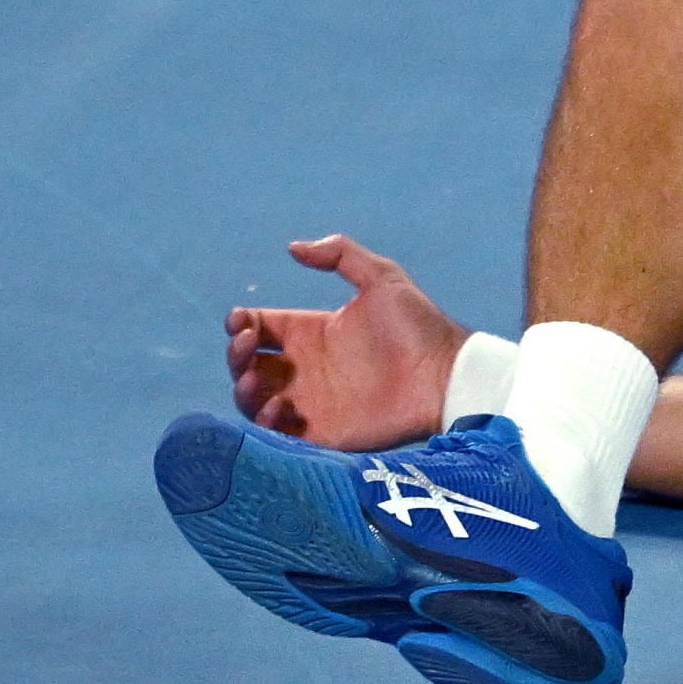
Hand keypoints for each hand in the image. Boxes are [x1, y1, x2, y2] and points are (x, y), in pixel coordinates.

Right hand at [224, 234, 465, 447]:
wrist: (447, 374)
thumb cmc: (418, 326)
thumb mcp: (382, 277)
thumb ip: (341, 254)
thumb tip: (293, 247)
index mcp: (312, 332)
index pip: (260, 328)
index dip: (242, 324)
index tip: (243, 321)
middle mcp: (304, 368)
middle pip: (248, 365)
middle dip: (236, 355)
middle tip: (248, 345)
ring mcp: (311, 402)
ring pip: (255, 401)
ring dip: (243, 390)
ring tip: (253, 378)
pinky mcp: (323, 433)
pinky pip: (280, 436)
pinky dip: (267, 425)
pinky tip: (276, 409)